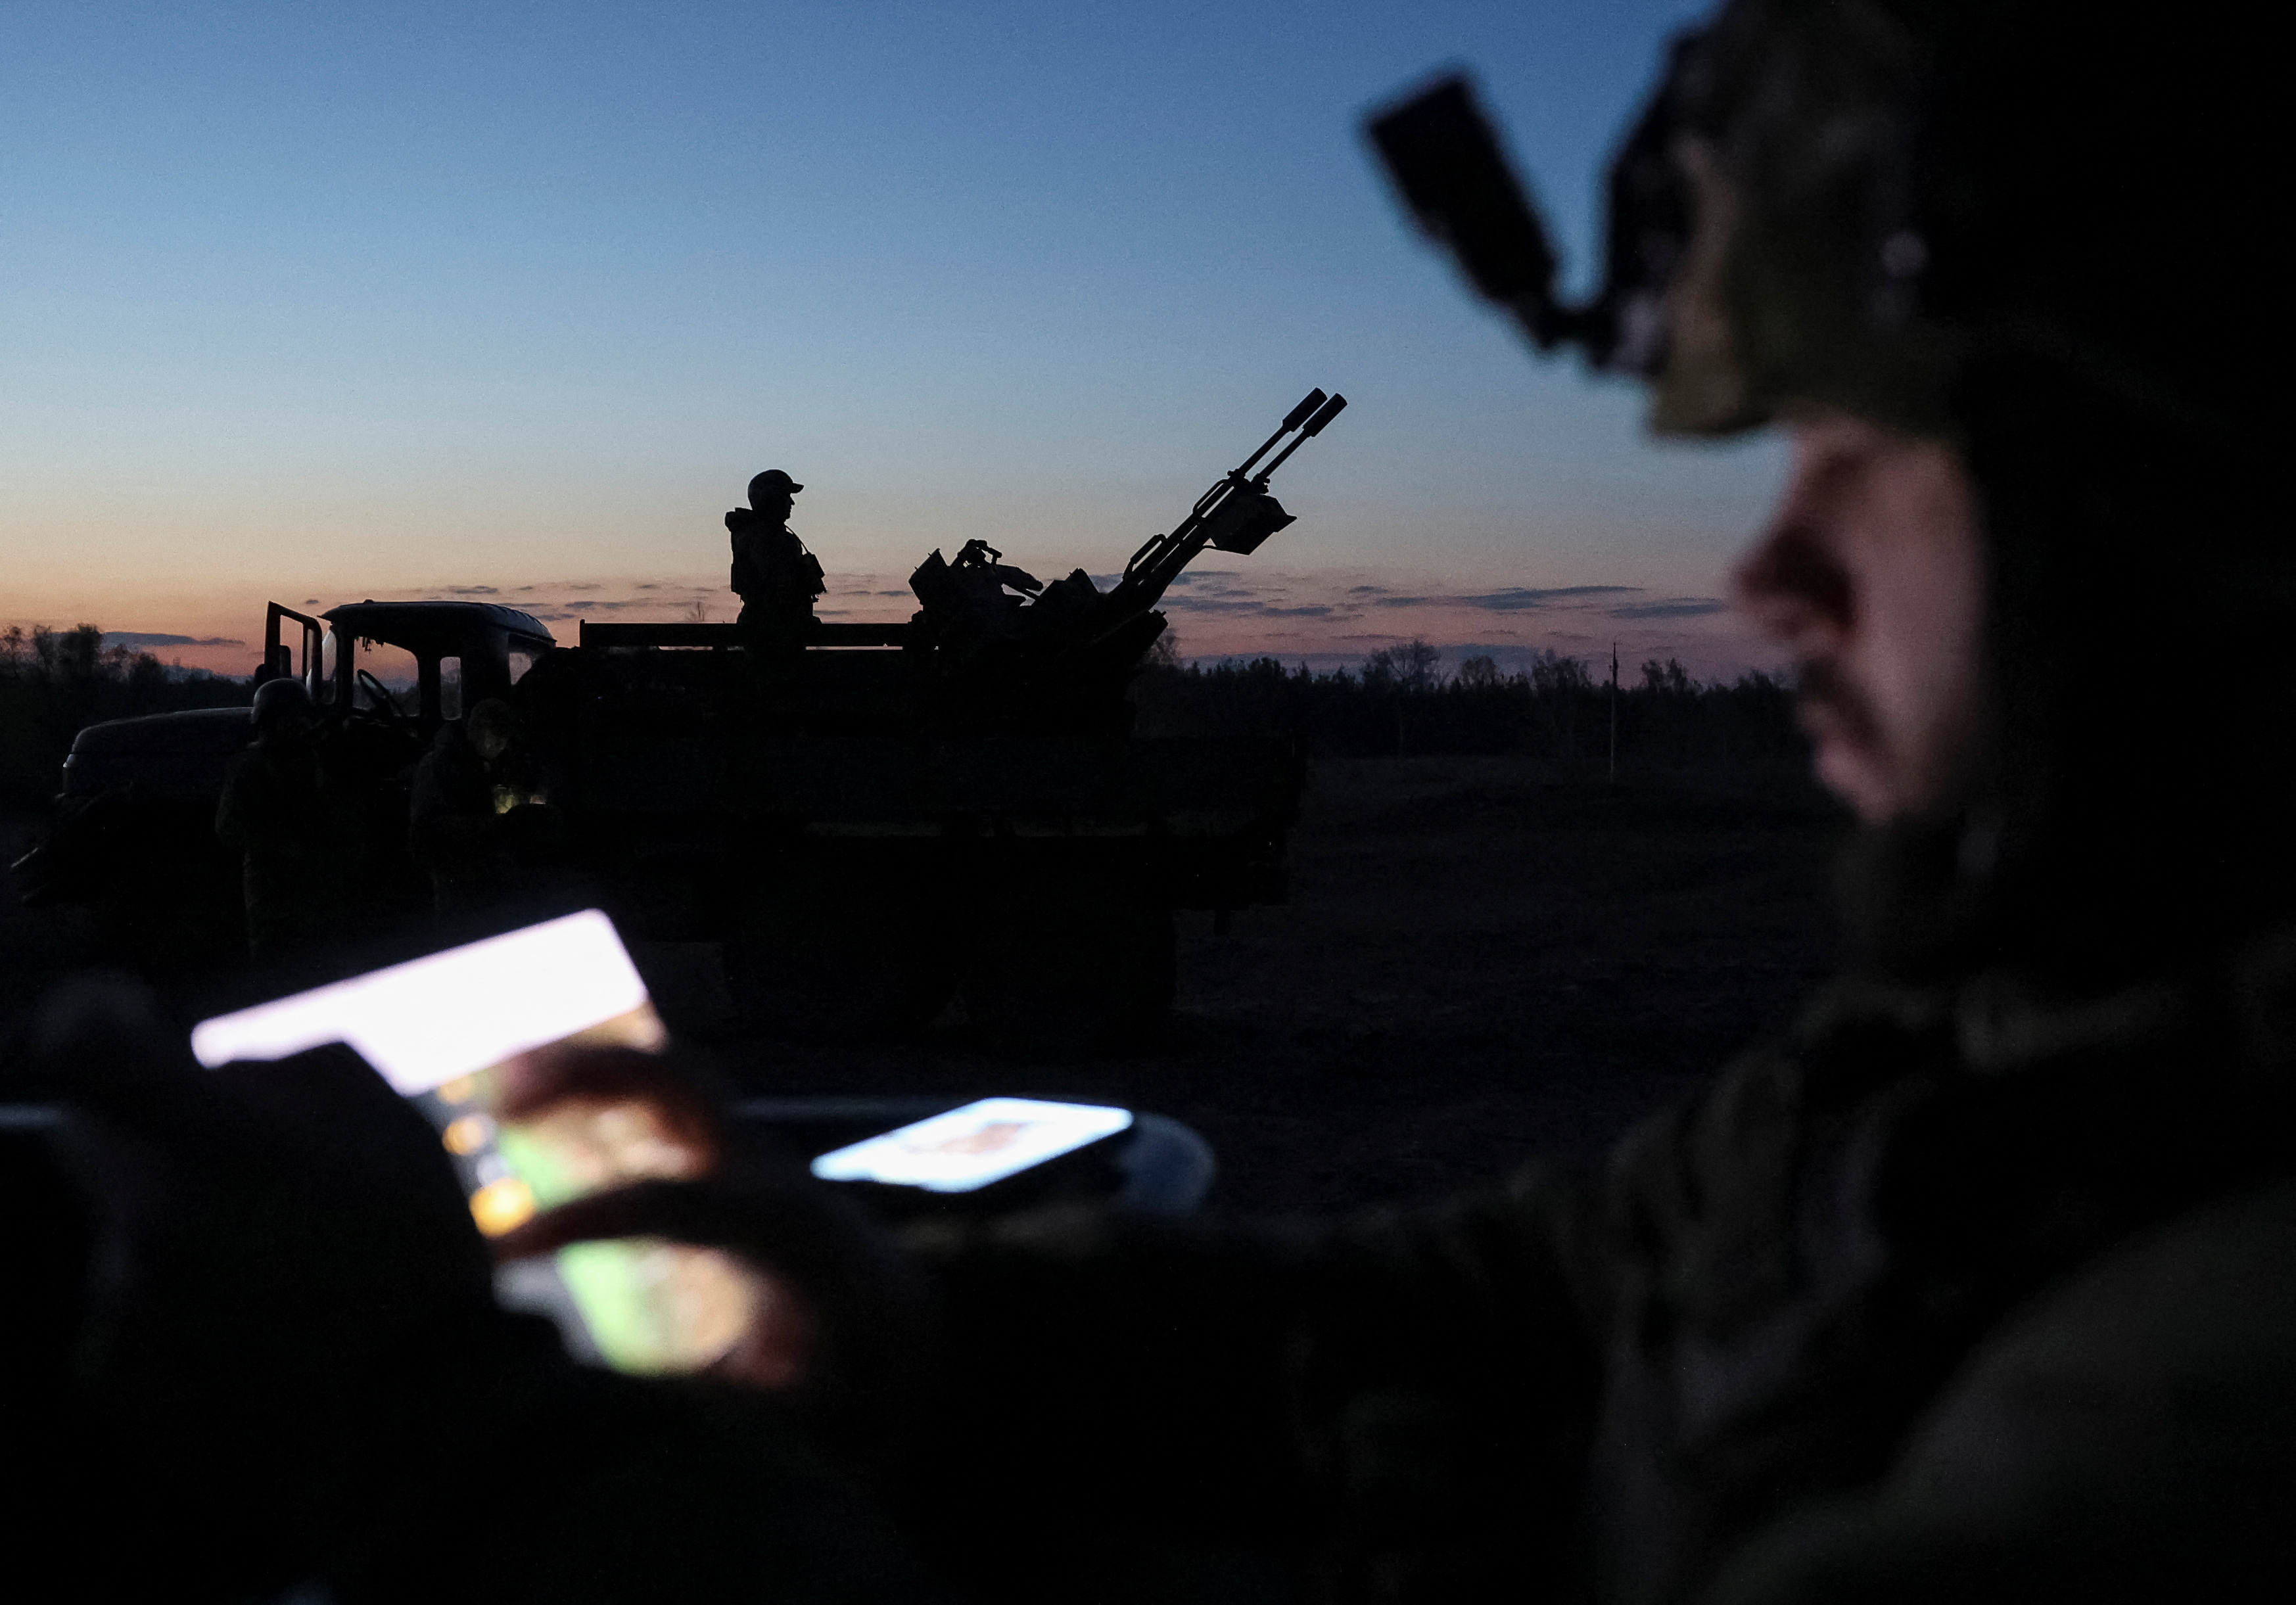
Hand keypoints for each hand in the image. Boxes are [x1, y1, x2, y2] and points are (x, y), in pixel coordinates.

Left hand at [26, 976, 549, 1591]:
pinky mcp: (106, 1384)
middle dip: (148, 1136)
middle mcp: (142, 1229)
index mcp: (216, 1153)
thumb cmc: (418, 1265)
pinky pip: (124, 1312)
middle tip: (234, 1172)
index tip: (122, 1014)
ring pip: (118, 1229)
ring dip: (173, 1236)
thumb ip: (292, 1076)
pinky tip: (249, 1335)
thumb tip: (213, 1071)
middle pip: (90, 1137)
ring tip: (268, 1279)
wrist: (415, 1433)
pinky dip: (173, 1314)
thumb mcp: (394, 1127)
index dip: (92, 1017)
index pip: (87, 1049)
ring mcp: (115, 1314)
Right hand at [489, 1044, 935, 1482]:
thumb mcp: (806, 1411)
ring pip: (665, 1074)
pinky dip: (595, 1084)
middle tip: (501, 1100)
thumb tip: (624, 1419)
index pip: (672, 1201)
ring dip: (586, 1065)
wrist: (899, 1316)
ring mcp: (743, 1151)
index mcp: (783, 1231)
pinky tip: (522, 1093)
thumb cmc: (852, 1372)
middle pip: (680, 1086)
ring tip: (495, 1079)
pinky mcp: (720, 1153)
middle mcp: (764, 1171)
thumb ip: (723, 1410)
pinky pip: (658, 1097)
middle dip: (592, 1076)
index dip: (584, 1219)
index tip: (501, 1253)